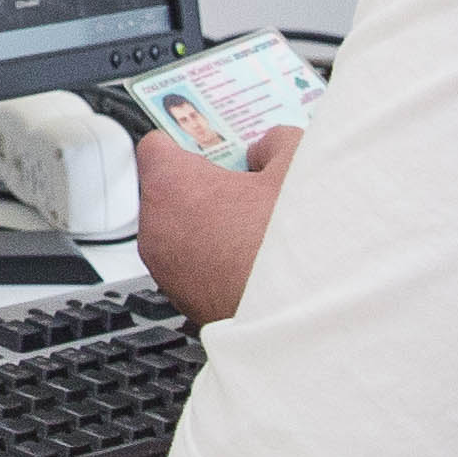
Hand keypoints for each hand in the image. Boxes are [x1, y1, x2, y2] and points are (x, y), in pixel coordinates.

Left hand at [131, 123, 302, 325]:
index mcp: (171, 186)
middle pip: (170, 192)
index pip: (156, 147)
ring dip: (211, 227)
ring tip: (259, 226)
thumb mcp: (297, 165)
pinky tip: (256, 261)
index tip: (208, 143)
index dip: (186, 143)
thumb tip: (269, 148)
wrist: (301, 313)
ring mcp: (167, 270)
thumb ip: (276, 143)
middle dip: (205, 187)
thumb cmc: (288, 243)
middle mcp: (157, 229)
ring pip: (182, 234)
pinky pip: (194, 268)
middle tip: (246, 184)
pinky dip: (216, 261)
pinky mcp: (185, 302)